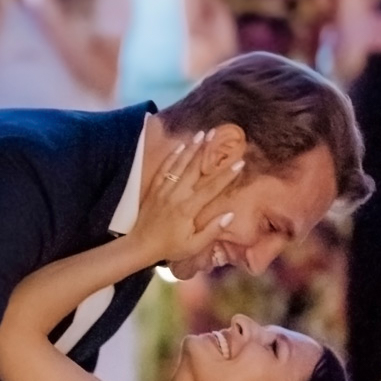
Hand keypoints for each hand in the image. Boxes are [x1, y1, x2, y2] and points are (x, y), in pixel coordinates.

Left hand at [129, 132, 242, 268]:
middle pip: (194, 169)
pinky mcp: (154, 189)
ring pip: (179, 165)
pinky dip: (172, 157)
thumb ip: (212, 231)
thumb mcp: (193, 246)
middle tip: (217, 134)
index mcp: (188, 209)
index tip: (240, 162)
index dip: (226, 175)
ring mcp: (164, 190)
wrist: (140, 246)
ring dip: (191, 148)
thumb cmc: (169, 247)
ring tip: (202, 133)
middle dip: (207, 151)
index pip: (211, 189)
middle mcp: (176, 195)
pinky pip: (164, 169)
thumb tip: (230, 214)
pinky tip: (180, 146)